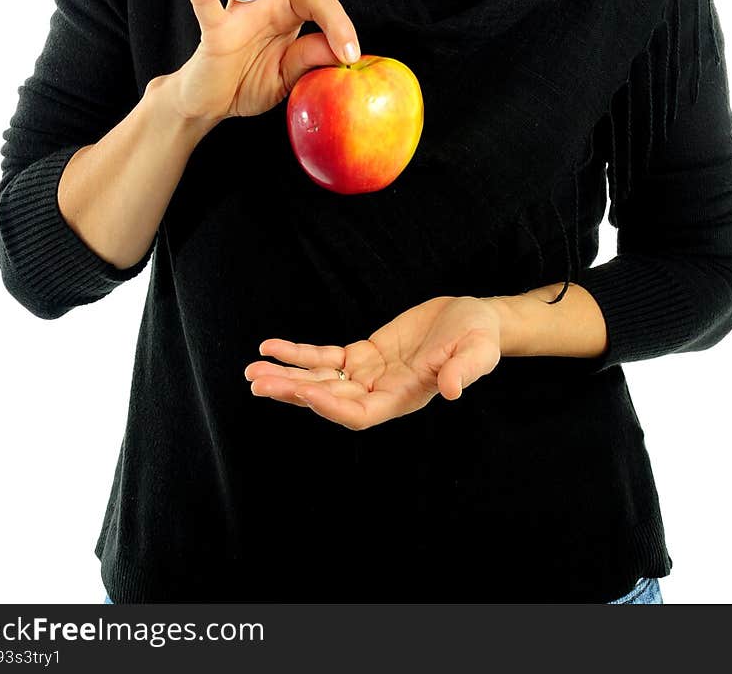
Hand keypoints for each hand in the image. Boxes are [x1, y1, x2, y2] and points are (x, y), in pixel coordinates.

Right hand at [173, 0, 360, 121]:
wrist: (211, 104)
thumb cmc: (250, 83)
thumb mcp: (290, 76)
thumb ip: (310, 60)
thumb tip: (341, 53)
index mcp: (287, 11)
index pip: (317, 1)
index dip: (338, 24)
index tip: (350, 54)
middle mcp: (264, 2)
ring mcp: (237, 12)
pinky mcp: (214, 30)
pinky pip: (206, 2)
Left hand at [243, 295, 502, 430]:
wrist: (474, 319)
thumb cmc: (479, 338)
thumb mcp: (478, 351)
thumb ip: (464, 370)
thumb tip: (451, 391)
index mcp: (404, 398)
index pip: (359, 413)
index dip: (331, 405)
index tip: (304, 391)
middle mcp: (380, 393)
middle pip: (329, 399)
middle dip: (293, 392)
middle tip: (259, 383)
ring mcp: (369, 374)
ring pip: (320, 380)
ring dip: (287, 376)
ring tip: (253, 371)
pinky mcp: (364, 354)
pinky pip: (325, 357)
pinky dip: (299, 352)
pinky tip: (271, 347)